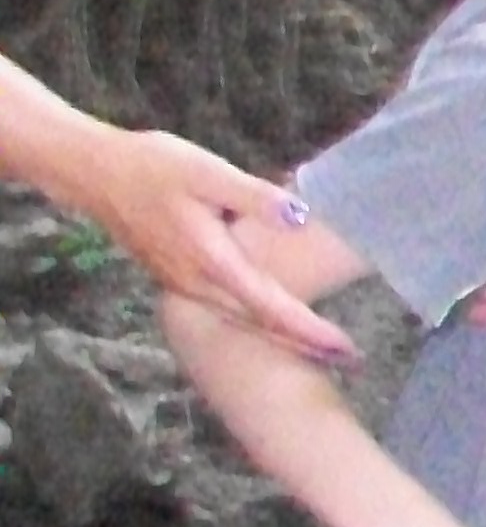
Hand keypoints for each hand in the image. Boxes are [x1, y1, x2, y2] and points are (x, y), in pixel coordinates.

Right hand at [92, 136, 358, 365]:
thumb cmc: (153, 168)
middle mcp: (198, 285)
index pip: (270, 307)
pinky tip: (273, 318)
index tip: (344, 350)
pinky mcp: (178, 278)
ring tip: (321, 345)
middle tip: (347, 358)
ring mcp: (185, 285)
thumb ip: (255, 197)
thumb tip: (300, 217)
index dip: (309, 330)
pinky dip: (255, 318)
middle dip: (303, 342)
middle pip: (259, 323)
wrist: (95, 175)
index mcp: (212, 262)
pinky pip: (225, 308)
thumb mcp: (207, 173)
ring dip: (280, 334)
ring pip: (241, 319)